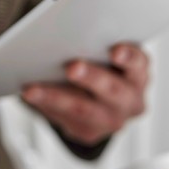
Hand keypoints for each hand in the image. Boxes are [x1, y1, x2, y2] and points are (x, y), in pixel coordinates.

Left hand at [22, 43, 148, 145]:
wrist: (104, 101)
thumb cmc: (104, 66)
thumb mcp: (108, 54)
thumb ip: (97, 45)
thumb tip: (66, 35)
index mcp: (139, 75)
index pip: (139, 64)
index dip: (129, 58)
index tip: (115, 51)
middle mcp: (131, 101)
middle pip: (113, 90)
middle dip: (91, 78)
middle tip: (71, 67)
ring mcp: (112, 121)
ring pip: (84, 110)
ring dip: (57, 98)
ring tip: (33, 89)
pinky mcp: (90, 133)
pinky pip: (67, 121)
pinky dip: (46, 106)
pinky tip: (29, 96)